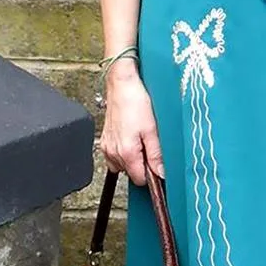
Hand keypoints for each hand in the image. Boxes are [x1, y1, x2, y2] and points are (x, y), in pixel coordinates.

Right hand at [99, 64, 164, 185]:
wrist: (122, 85)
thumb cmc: (136, 102)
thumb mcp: (152, 129)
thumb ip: (156, 155)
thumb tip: (161, 173)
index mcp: (126, 152)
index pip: (140, 180)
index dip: (151, 174)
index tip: (158, 164)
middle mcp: (113, 152)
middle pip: (131, 172)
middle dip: (142, 164)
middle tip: (150, 144)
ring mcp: (107, 147)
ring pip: (122, 165)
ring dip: (133, 158)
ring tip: (140, 139)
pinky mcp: (104, 140)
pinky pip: (114, 155)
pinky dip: (123, 151)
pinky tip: (130, 137)